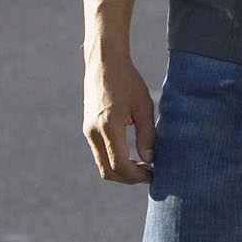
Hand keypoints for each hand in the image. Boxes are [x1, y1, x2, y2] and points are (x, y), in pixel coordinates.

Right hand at [82, 51, 155, 183]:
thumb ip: (147, 134)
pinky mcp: (88, 129)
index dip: (137, 175)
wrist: (104, 63)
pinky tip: (132, 155)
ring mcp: (88, 132)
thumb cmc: (128, 81)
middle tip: (149, 175)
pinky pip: (100, 153)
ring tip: (144, 166)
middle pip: (107, 171)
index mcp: (108, 126)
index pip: (119, 164)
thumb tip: (150, 160)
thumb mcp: (144, 105)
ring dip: (121, 171)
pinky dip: (114, 160)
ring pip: (102, 165)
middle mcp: (93, 133)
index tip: (153, 174)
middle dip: (128, 178)